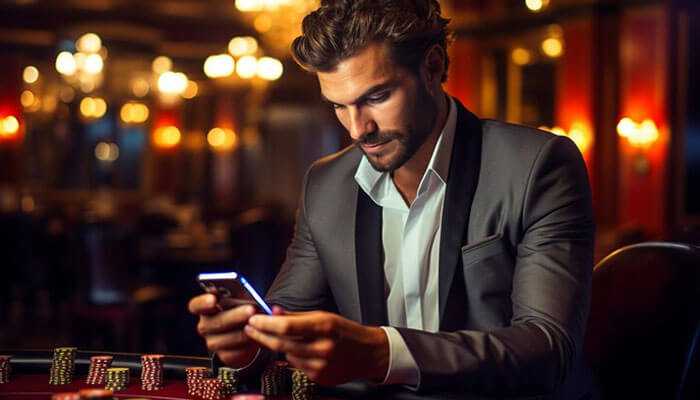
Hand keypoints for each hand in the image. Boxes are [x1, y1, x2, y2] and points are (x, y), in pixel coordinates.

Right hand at [188, 293, 259, 367]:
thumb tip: (254, 294)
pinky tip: (255, 339)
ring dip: (241, 333)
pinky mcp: (224, 355)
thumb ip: (244, 296)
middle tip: (250, 310)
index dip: (203, 303)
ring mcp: (213, 342)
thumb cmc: (244, 309)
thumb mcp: (244, 299)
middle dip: (234, 316)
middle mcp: (206, 325)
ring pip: (222, 340)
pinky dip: (245, 347)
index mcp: (206, 307)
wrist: (251, 333)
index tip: (213, 299)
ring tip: (256, 326)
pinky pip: (233, 353)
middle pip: (213, 322)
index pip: (196, 305)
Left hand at [244, 309, 388, 385]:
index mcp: (325, 326)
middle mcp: (323, 347)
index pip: (287, 326)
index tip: (254, 319)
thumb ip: (297, 316)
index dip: (266, 324)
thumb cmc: (345, 332)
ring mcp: (321, 365)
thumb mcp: (324, 316)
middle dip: (262, 335)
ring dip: (279, 346)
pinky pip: (296, 366)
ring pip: (287, 355)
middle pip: (282, 343)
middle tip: (250, 328)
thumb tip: (274, 311)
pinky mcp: (320, 378)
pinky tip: (300, 350)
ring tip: (278, 337)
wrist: (368, 354)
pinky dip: (293, 357)